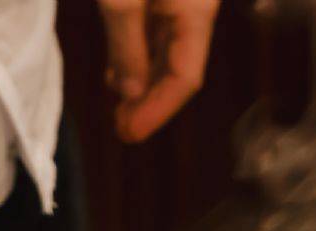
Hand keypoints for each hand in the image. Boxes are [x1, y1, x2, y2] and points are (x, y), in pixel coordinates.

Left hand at [98, 0, 219, 142]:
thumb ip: (126, 44)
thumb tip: (130, 92)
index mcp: (196, 11)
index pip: (186, 76)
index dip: (159, 110)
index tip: (133, 132)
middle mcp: (193, 10)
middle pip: (178, 70)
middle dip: (150, 103)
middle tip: (123, 130)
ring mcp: (178, 2)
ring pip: (165, 56)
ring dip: (142, 86)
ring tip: (120, 110)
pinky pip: (152, 36)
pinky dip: (136, 60)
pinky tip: (118, 77)